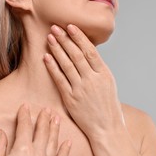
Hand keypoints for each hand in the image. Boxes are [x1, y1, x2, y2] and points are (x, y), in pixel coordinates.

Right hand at [0, 104, 70, 155]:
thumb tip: (0, 132)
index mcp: (22, 149)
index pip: (25, 126)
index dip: (25, 115)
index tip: (25, 107)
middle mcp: (37, 153)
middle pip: (42, 131)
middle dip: (44, 118)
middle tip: (47, 109)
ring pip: (53, 141)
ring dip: (55, 128)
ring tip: (57, 118)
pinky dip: (65, 150)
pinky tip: (68, 143)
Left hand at [44, 24, 124, 139]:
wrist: (107, 129)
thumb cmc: (109, 107)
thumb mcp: (109, 84)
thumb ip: (97, 70)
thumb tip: (87, 54)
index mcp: (104, 74)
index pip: (90, 51)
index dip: (79, 37)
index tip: (71, 26)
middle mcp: (92, 80)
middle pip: (76, 55)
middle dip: (65, 39)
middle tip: (55, 27)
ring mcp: (81, 89)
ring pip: (67, 64)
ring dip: (57, 49)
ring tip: (50, 38)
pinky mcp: (71, 99)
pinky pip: (60, 80)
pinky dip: (52, 67)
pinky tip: (46, 57)